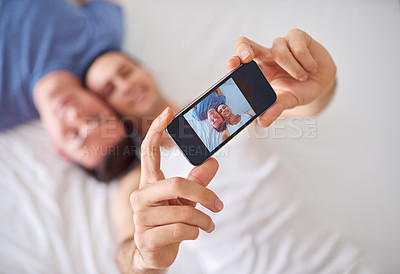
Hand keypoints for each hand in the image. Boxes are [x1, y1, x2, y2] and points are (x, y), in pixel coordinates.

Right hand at [130, 107, 222, 270]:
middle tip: (219, 205)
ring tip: (208, 225)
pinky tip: (195, 234)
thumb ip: (197, 181)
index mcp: (149, 182)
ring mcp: (140, 217)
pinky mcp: (145, 237)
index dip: (157, 130)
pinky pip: (180, 229)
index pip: (149, 151)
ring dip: (204, 220)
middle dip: (204, 195)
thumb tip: (212, 161)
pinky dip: (195, 232)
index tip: (169, 112)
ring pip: (184, 211)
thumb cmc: (168, 220)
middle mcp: (141, 196)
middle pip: (177, 183)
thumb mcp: (184, 199)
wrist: (151, 253)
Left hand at [227, 28, 336, 126]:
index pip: (240, 61)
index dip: (234, 60)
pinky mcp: (298, 37)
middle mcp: (266, 55)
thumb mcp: (287, 101)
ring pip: (279, 51)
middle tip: (247, 58)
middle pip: (247, 44)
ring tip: (302, 77)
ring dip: (293, 68)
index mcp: (258, 70)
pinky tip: (311, 68)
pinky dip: (305, 60)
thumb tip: (263, 122)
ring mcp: (281, 44)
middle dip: (244, 48)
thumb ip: (274, 110)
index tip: (232, 66)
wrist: (321, 84)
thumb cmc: (299, 90)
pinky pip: (297, 45)